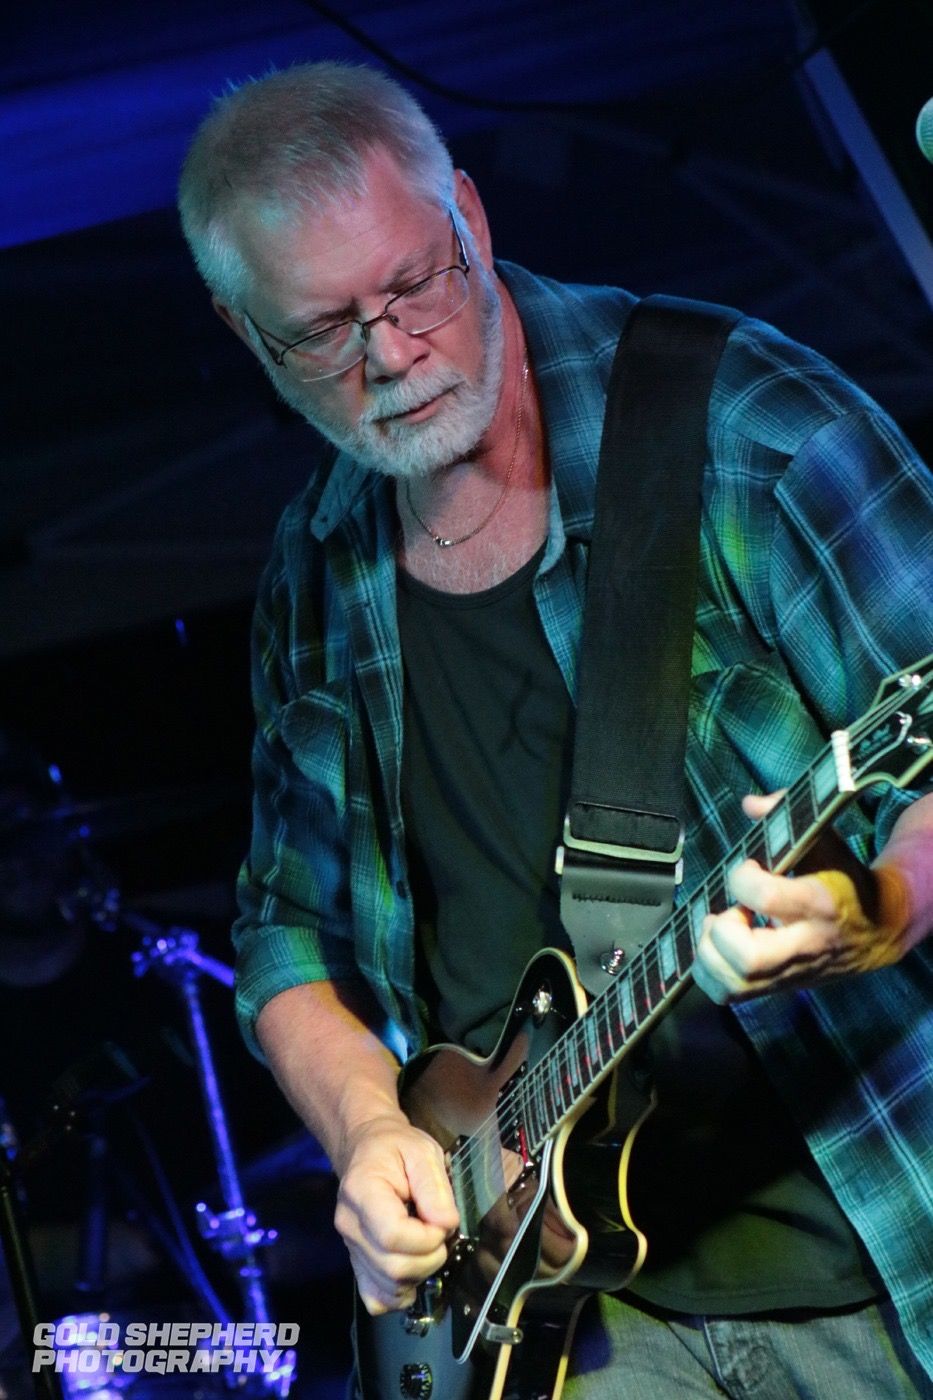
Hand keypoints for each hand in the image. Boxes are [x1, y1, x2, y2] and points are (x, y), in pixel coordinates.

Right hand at [333, 1114, 459, 1314]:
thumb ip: (435, 1187)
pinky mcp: (356, 1262)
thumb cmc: (396, 1147)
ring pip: (388, 1288)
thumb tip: (446, 1224)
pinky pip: (376, 1298)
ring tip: (426, 1245)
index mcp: (362, 1191)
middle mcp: (350, 1225)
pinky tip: (413, 1269)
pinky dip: (400, 1293)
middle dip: (430, 1258)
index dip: (427, 1238)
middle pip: (392, 1268)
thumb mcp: (422, 1151)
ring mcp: (350, 1247)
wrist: (367, 1149)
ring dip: (419, 1274)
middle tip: (439, 1232)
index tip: (442, 1221)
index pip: (392, 1235)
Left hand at [692, 792, 911, 1003]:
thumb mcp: (825, 841)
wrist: (882, 927)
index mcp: (818, 903)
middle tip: (727, 911)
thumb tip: (751, 804)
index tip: (747, 867)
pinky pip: (732, 994)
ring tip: (720, 928)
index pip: (766, 897)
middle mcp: (804, 944)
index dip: (743, 878)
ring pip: (735, 984)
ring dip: (710, 953)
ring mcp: (791, 972)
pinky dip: (711, 973)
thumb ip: (788, 815)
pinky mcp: (780, 986)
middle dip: (721, 931)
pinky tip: (719, 948)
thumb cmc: (846, 878)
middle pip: (747, 959)